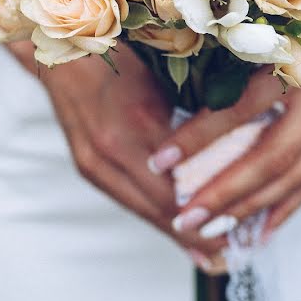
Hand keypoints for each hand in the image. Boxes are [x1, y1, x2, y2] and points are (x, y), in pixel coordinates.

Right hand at [10, 41, 226, 258]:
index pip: (176, 187)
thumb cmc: (121, 54)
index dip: (206, 214)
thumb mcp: (163, 81)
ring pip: (139, 209)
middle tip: (227, 250)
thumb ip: (188, 121)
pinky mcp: (86, 165)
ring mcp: (93, 162)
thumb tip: (227, 150)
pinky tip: (171, 223)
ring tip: (204, 249)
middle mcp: (110, 152)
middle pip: (157, 209)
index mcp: (135, 127)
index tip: (236, 227)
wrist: (64, 50)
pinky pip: (124, 197)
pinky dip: (150, 212)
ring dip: (171, 230)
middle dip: (193, 235)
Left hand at [148, 12, 300, 250]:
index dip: (198, 138)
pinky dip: (288, 206)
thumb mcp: (264, 9)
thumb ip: (226, 38)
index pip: (240, 108)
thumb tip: (169, 70)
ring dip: (252, 208)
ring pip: (297, 174)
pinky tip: (261, 231)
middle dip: (225, 193)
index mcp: (296, 53)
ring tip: (212, 233)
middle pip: (273, 156)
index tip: (158, 162)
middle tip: (184, 219)